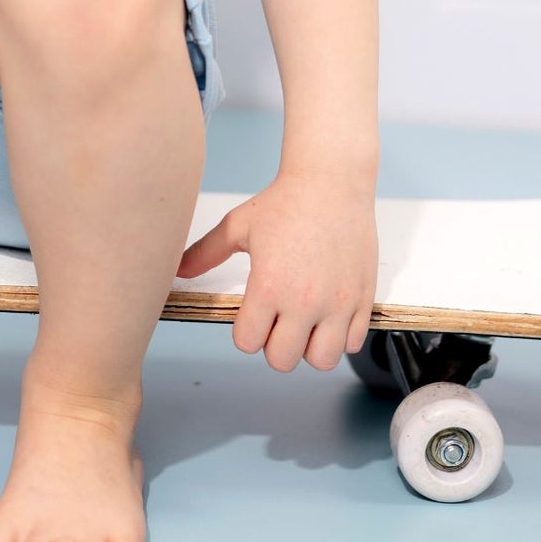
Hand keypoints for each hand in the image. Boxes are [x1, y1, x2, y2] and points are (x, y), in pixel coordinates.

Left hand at [176, 163, 378, 371]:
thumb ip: (205, 253)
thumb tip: (177, 271)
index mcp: (269, 285)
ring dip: (309, 347)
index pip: (248, 343)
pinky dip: (339, 336)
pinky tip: (328, 313)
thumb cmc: (285, 201)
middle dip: (274, 344)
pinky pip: (352, 344)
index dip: (245, 331)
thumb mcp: (238, 226)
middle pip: (282, 360)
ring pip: (321, 360)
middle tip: (277, 319)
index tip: (251, 313)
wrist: (332, 181)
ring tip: (304, 322)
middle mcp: (305, 301)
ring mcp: (338, 303)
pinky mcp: (363, 299)